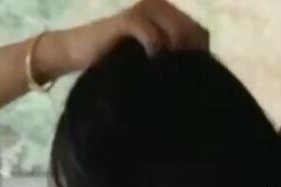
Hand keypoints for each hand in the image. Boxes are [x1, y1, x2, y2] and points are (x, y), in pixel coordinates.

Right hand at [58, 0, 208, 72]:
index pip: (199, 34)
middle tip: (183, 84)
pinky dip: (156, 54)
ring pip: (176, 32)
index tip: (196, 81)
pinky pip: (153, 36)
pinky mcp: (128, 19)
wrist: (79, 51)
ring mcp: (144, 10)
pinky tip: (152, 69)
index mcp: (167, 14)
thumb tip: (200, 78)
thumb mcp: (149, 59)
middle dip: (190, 59)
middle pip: (190, 32)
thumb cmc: (116, 61)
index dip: (201, 57)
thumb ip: (172, 59)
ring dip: (175, 58)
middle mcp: (159, 6)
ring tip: (168, 79)